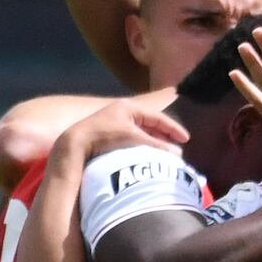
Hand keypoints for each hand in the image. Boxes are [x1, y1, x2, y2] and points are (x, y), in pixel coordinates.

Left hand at [54, 100, 188, 165]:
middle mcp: (122, 112)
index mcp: (129, 107)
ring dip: (153, 141)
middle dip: (164, 135)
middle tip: (176, 146)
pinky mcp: (107, 134)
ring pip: (140, 132)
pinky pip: (132, 138)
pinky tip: (146, 155)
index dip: (173, 128)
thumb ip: (157, 146)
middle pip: (150, 123)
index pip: (158, 116)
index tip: (186, 140)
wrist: (76, 143)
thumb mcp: (134, 139)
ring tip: (164, 152)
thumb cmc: (105, 137)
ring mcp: (114, 122)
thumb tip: (178, 154)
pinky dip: (142, 145)